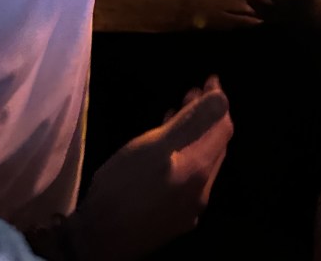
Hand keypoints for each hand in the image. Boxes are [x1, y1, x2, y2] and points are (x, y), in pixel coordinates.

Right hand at [59, 78, 231, 260]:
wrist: (97, 240)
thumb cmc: (123, 186)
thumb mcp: (155, 145)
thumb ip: (192, 122)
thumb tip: (222, 98)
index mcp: (199, 170)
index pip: (223, 128)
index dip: (218, 102)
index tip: (208, 81)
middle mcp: (201, 191)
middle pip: (213, 145)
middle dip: (206, 116)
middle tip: (192, 92)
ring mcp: (188, 207)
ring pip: (199, 160)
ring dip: (193, 133)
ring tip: (177, 112)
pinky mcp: (173, 217)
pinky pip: (186, 177)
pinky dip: (182, 154)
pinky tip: (164, 146)